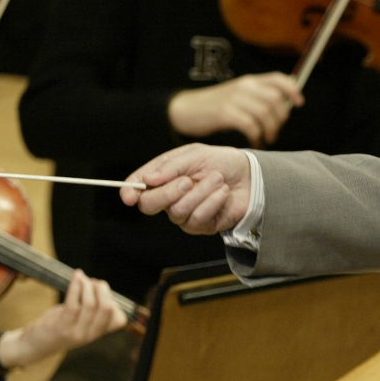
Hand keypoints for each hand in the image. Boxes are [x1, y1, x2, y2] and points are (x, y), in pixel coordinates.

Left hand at [0, 271, 126, 378]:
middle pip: (107, 309)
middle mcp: (89, 336)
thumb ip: (91, 311)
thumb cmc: (58, 327)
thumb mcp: (79, 322)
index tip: (102, 291)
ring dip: (87, 286)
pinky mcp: (61, 327)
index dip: (114, 302)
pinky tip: (76, 277)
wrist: (33, 346)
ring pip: (90, 304)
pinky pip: (72, 304)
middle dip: (103, 290)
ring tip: (81, 277)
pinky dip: (75, 287)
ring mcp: (75, 333)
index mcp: (96, 334)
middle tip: (95, 281)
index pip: (119, 320)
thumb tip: (100, 287)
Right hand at [122, 143, 251, 234]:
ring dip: (200, 193)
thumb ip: (171, 166)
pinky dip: (212, 202)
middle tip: (187, 181)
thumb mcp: (195, 154)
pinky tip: (224, 193)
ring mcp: (183, 214)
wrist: (250, 175)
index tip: (129, 196)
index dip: (129, 191)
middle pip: (148, 205)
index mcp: (162, 177)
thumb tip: (148, 179)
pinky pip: (197, 219)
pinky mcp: (201, 225)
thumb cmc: (220, 162)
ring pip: (177, 211)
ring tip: (218, 180)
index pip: (137, 187)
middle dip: (166, 193)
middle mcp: (168, 198)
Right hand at [167, 73, 303, 146]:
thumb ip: (258, 98)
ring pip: (265, 113)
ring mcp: (234, 98)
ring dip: (270, 130)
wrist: (186, 109)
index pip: (278, 79)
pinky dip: (256, 136)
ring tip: (266, 139)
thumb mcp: (238, 96)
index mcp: (249, 81)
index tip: (299, 103)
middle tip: (275, 131)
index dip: (292, 89)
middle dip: (280, 118)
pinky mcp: (224, 113)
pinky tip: (255, 141)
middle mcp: (243, 86)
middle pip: (275, 100)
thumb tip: (284, 105)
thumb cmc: (216, 107)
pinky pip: (250, 125)